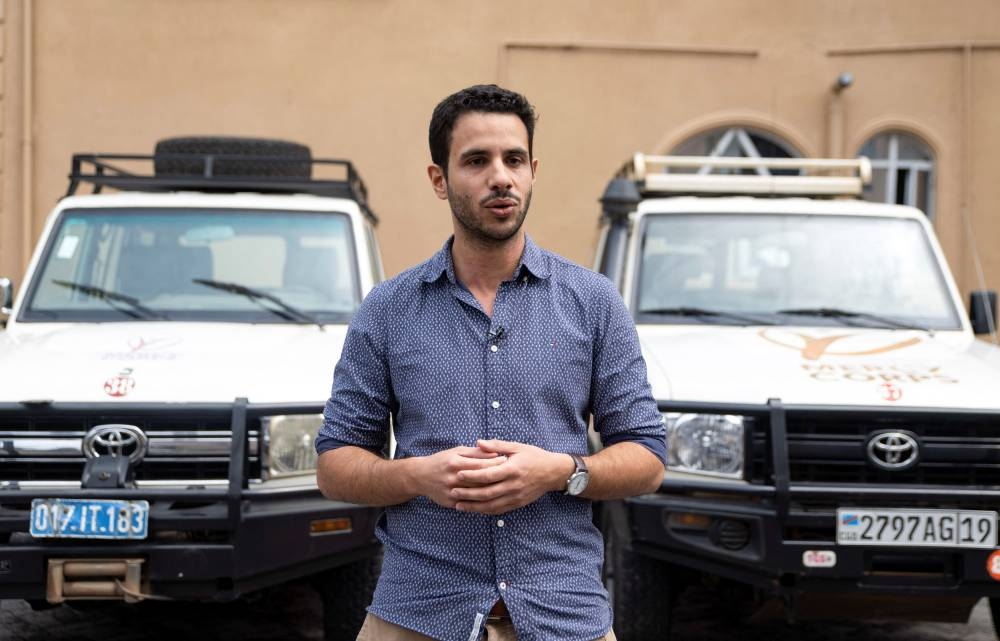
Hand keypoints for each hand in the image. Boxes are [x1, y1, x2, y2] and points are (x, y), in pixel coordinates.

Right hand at [411, 446, 507, 508]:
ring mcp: (451, 492)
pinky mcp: (450, 503)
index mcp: (455, 463)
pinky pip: (470, 504)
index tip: (508, 461)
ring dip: (492, 491)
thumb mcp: (456, 452)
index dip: (495, 463)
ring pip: (477, 494)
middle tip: (511, 475)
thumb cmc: (441, 461)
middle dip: (497, 477)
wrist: (420, 477)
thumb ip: (475, 453)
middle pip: (480, 480)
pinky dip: (482, 502)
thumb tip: (494, 452)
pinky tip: (493, 499)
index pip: (480, 464)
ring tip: (505, 486)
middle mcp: (453, 478)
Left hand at [448, 439, 574, 514]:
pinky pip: (499, 510)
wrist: (553, 473)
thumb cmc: (534, 456)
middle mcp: (514, 485)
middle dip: (468, 493)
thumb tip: (478, 442)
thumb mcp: (517, 447)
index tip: (458, 474)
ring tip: (458, 505)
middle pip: (487, 492)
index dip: (472, 475)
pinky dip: (485, 511)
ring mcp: (516, 496)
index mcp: (512, 469)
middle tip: (453, 491)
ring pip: (491, 505)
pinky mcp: (517, 504)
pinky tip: (474, 509)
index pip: (488, 474)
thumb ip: (497, 446)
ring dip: (473, 506)